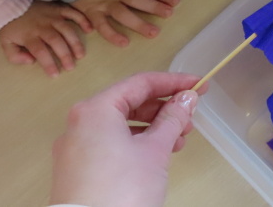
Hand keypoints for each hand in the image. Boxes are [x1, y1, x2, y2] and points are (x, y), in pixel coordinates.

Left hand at [0, 0, 91, 77]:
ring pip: (67, 29)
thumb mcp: (6, 43)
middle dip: (65, 55)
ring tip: (80, 55)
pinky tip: (89, 30)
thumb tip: (31, 61)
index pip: (40, 51)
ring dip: (75, 42)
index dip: (49, 63)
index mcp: (29, 35)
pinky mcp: (59, 9)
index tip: (55, 74)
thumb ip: (15, 56)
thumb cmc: (12, 26)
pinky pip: (73, 13)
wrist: (12, 4)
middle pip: (56, 41)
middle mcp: (43, 26)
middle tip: (71, 67)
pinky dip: (82, 20)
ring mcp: (52, 17)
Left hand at [50, 72, 204, 206]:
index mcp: (95, 109)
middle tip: (190, 119)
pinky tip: (154, 156)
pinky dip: (134, 143)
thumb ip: (173, 119)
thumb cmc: (122, 189)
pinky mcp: (76, 170)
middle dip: (163, 109)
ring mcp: (74, 148)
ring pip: (119, 125)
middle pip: (128, 103)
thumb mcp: (156, 150)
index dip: (173, 82)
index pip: (140, 83)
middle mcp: (79, 123)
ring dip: (152, 128)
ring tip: (177, 141)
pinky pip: (109, 144)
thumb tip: (187, 98)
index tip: (198, 85)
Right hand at [70, 0, 179, 46]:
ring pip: (123, 15)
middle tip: (168, 14)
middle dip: (154, 7)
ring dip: (138, 24)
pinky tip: (124, 43)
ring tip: (154, 33)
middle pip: (138, 0)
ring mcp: (105, 4)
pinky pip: (102, 26)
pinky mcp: (93, 13)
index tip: (175, 1)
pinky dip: (112, 35)